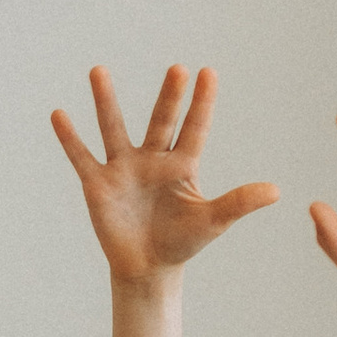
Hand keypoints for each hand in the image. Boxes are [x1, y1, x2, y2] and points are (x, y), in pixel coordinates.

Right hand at [52, 65, 277, 288]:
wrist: (147, 267)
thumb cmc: (181, 242)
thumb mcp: (212, 221)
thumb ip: (240, 203)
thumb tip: (277, 191)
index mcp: (181, 165)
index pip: (194, 128)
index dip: (201, 103)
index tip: (208, 72)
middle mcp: (152, 159)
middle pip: (161, 121)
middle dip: (169, 97)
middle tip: (178, 69)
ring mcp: (123, 169)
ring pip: (114, 128)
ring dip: (106, 101)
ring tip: (99, 71)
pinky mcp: (98, 184)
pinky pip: (82, 157)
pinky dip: (70, 138)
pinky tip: (59, 115)